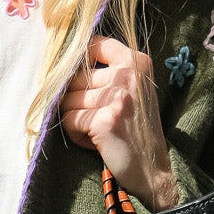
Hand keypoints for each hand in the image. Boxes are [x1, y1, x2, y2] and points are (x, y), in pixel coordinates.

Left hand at [60, 35, 179, 211]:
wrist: (152, 170)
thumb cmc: (135, 130)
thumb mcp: (131, 91)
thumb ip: (106, 72)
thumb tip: (60, 61)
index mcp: (137, 62)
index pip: (92, 44)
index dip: (75, 61)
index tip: (76, 78)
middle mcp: (128, 75)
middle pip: (74, 76)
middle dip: (75, 100)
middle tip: (94, 118)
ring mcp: (117, 96)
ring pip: (67, 99)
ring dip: (75, 119)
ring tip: (96, 131)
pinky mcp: (105, 119)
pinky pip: (69, 119)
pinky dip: (75, 134)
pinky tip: (94, 142)